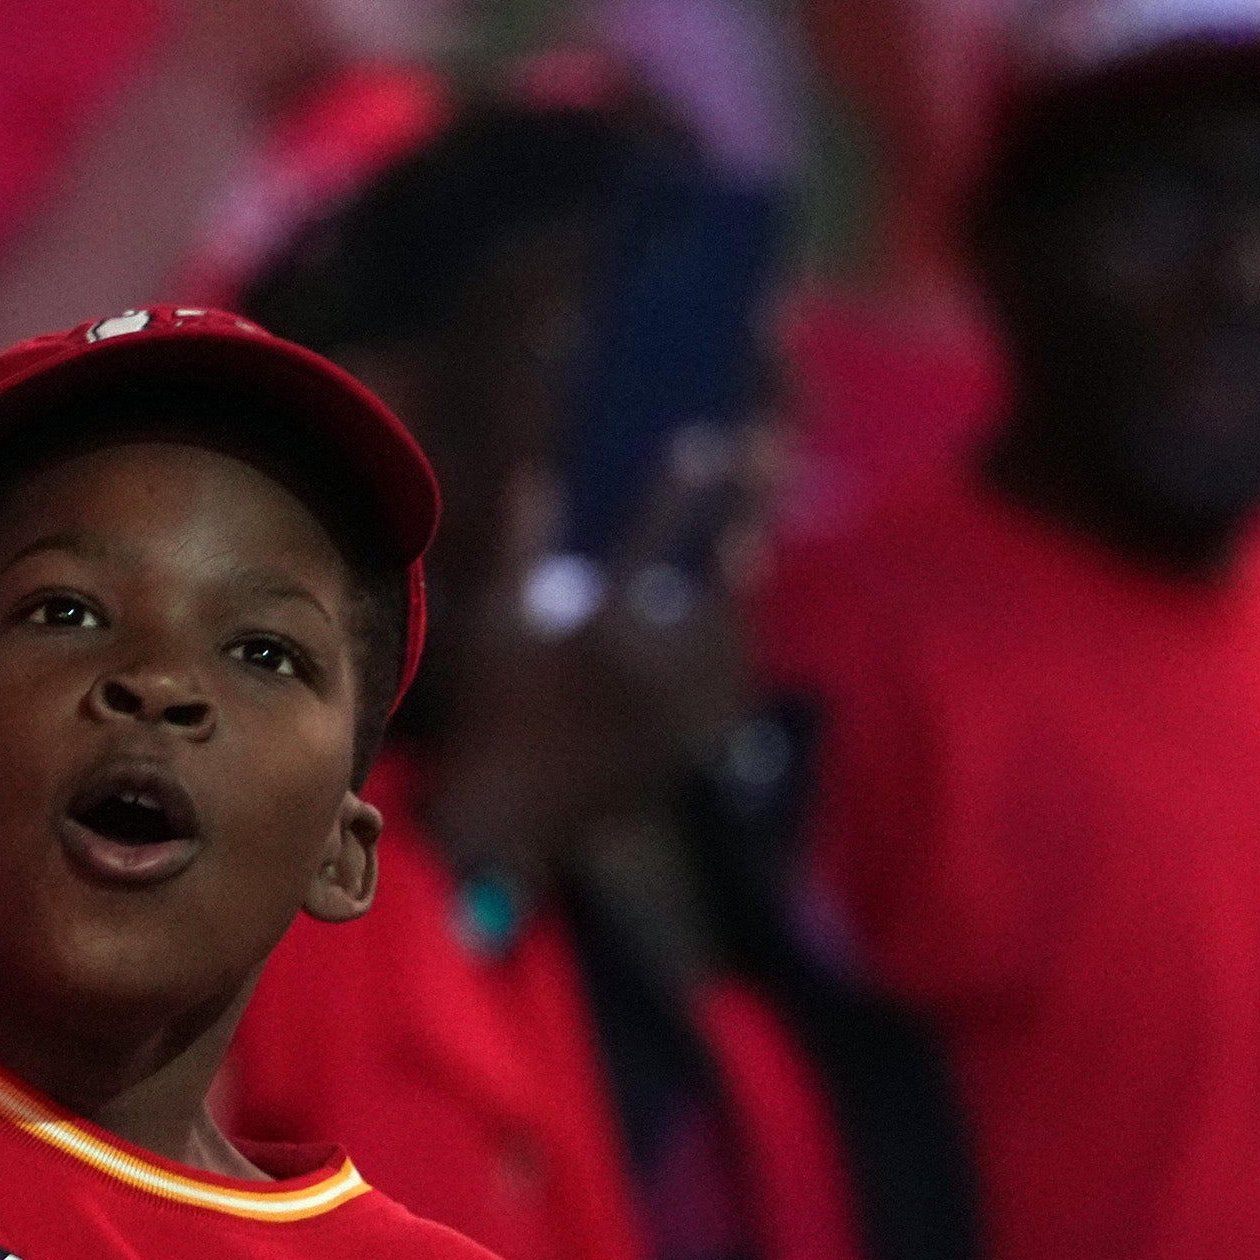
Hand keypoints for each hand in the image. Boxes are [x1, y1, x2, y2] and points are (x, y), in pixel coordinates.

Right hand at [422, 439, 763, 886]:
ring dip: (741, 583)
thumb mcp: (492, 624)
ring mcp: (683, 709)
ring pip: (734, 631)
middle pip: (719, 576)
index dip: (681, 485)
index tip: (707, 442)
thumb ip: (522, 549)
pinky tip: (729, 630)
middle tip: (773, 463)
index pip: (651, 535)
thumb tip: (541, 477)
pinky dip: (730, 649)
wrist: (506, 817)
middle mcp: (655, 668)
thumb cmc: (487, 712)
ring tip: (747, 544)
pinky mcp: (692, 745)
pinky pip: (728, 686)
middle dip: (747, 512)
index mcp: (601, 629)